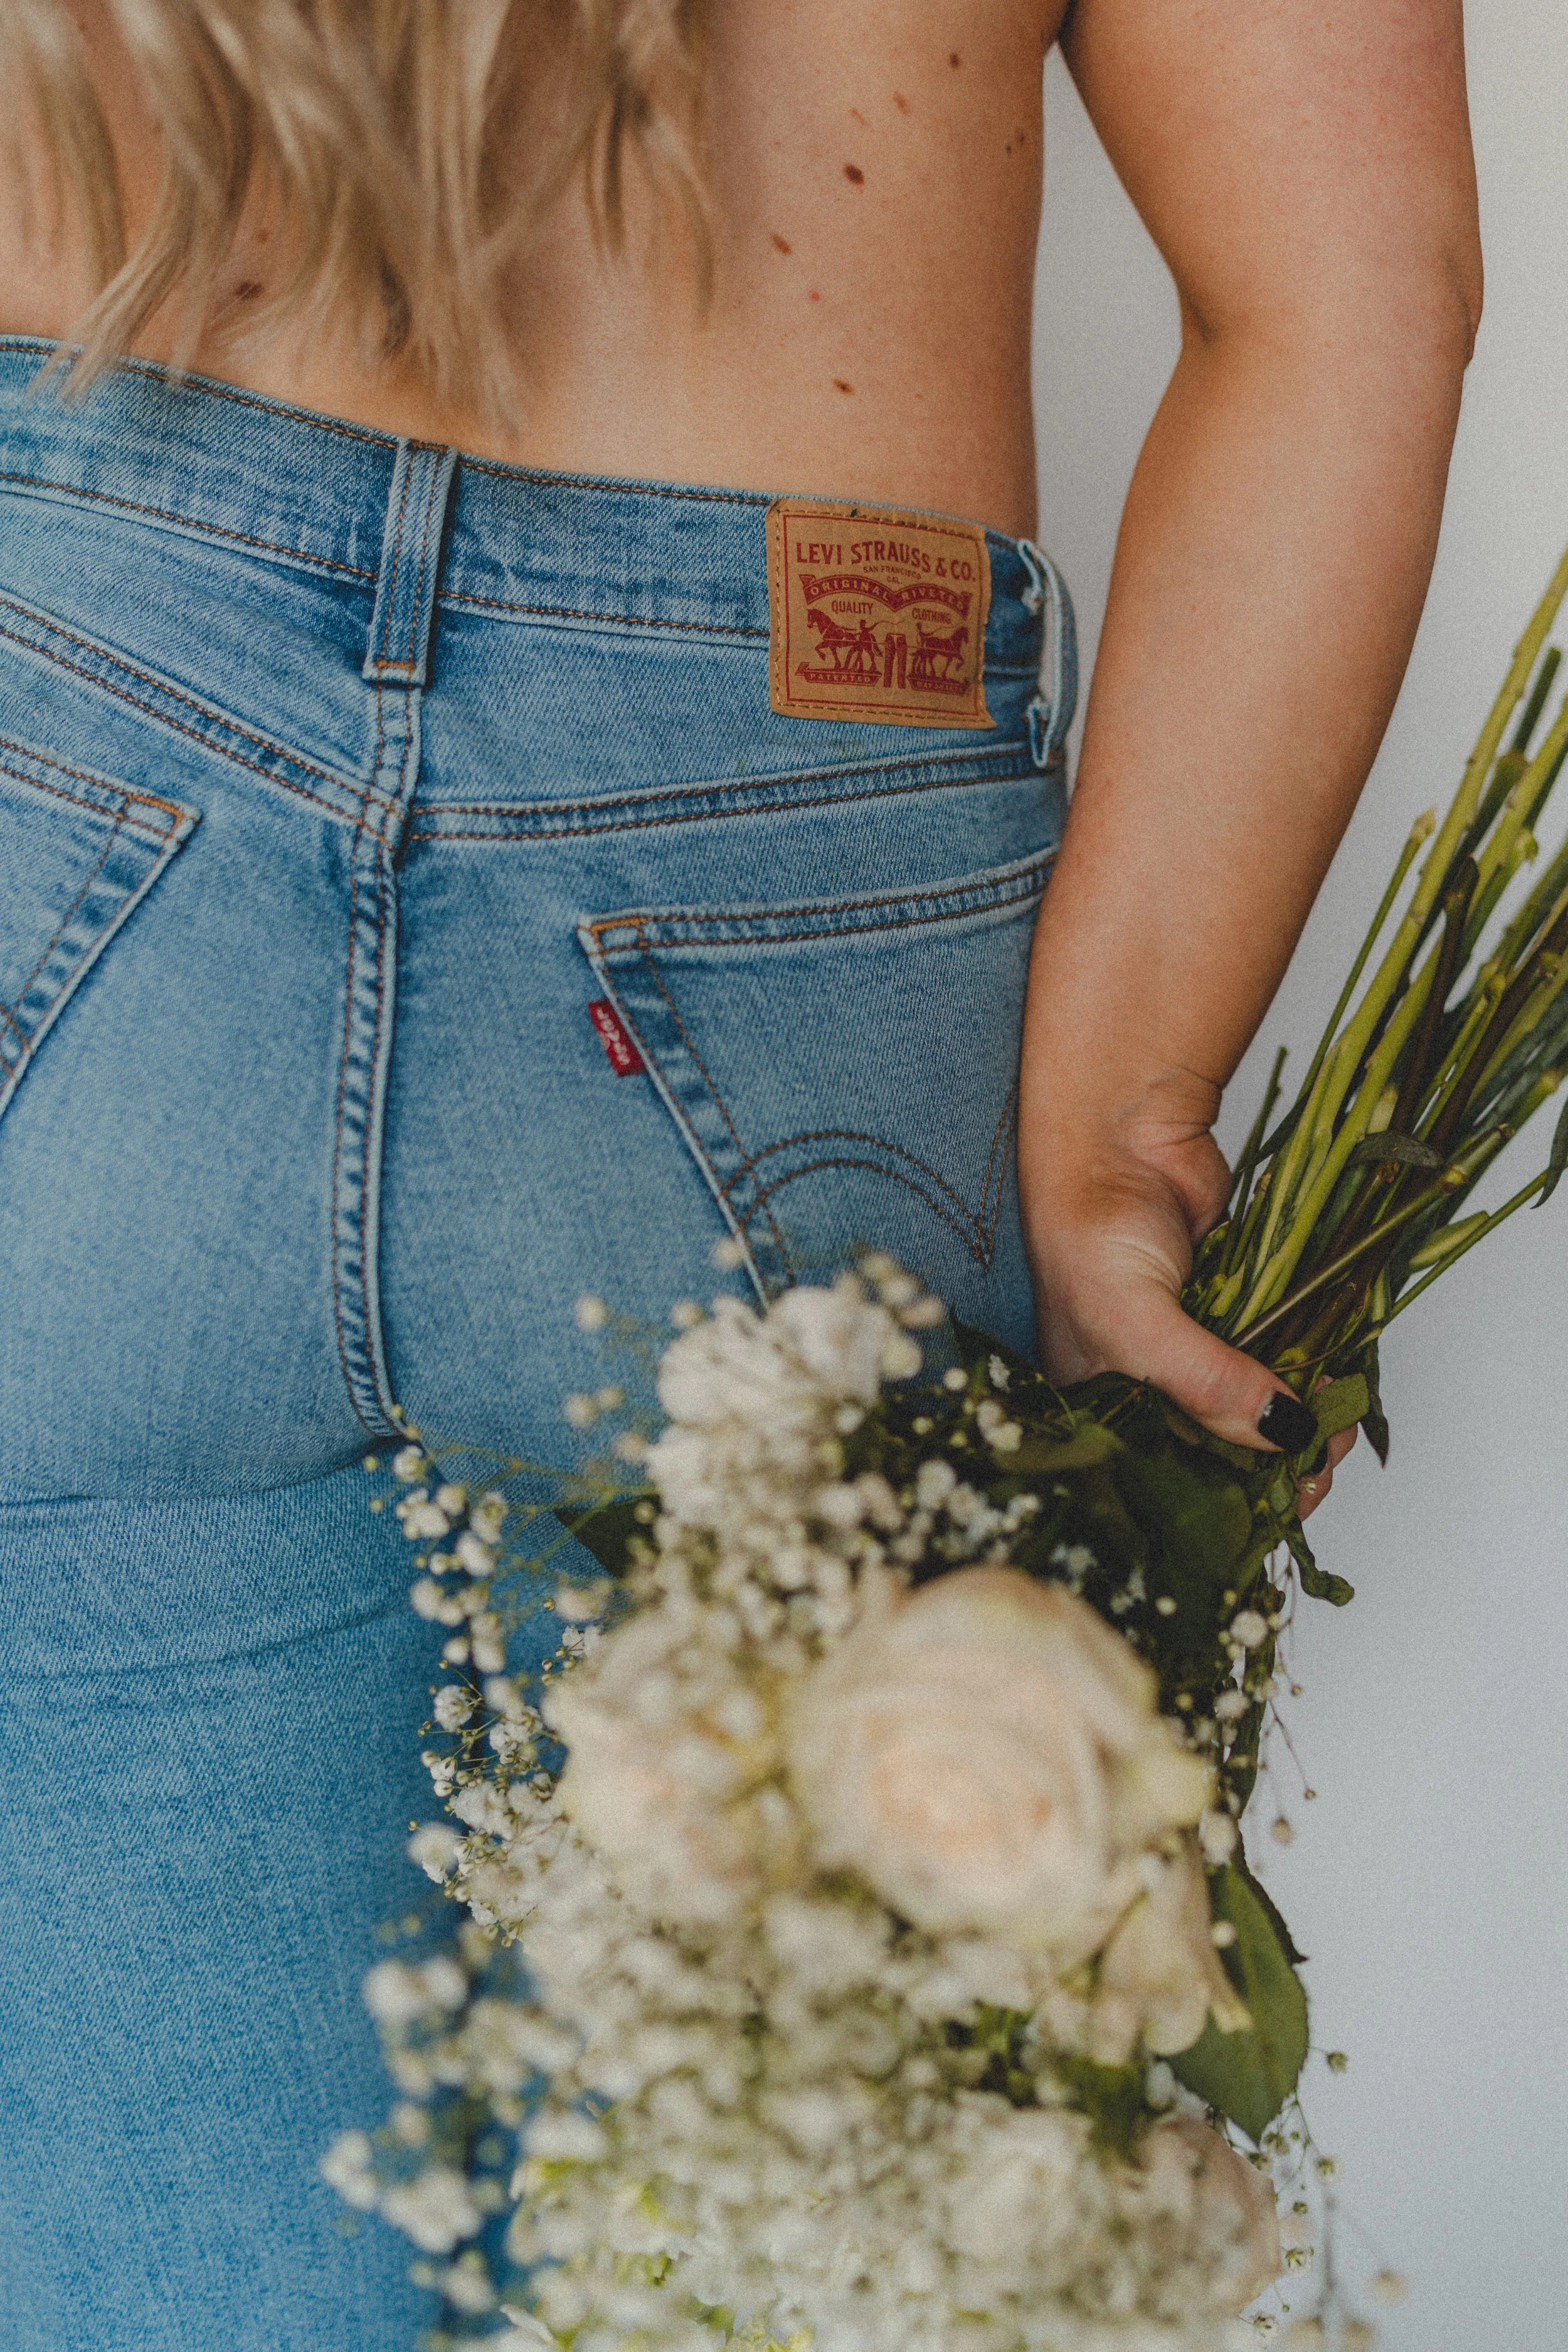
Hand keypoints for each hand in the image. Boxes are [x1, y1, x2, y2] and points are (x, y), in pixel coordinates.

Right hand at [1021, 1073, 1356, 1512]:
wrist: (1123, 1132)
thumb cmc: (1090, 1224)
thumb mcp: (1135, 1320)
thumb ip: (1204, 1381)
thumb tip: (1285, 1432)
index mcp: (1100, 1406)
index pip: (1167, 1478)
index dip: (1228, 1500)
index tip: (1287, 1503)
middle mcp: (1148, 1385)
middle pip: (1221, 1450)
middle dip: (1277, 1463)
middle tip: (1322, 1459)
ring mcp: (1196, 1347)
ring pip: (1260, 1406)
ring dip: (1305, 1420)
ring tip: (1338, 1423)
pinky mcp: (1239, 1309)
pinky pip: (1281, 1355)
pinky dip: (1311, 1370)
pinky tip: (1335, 1383)